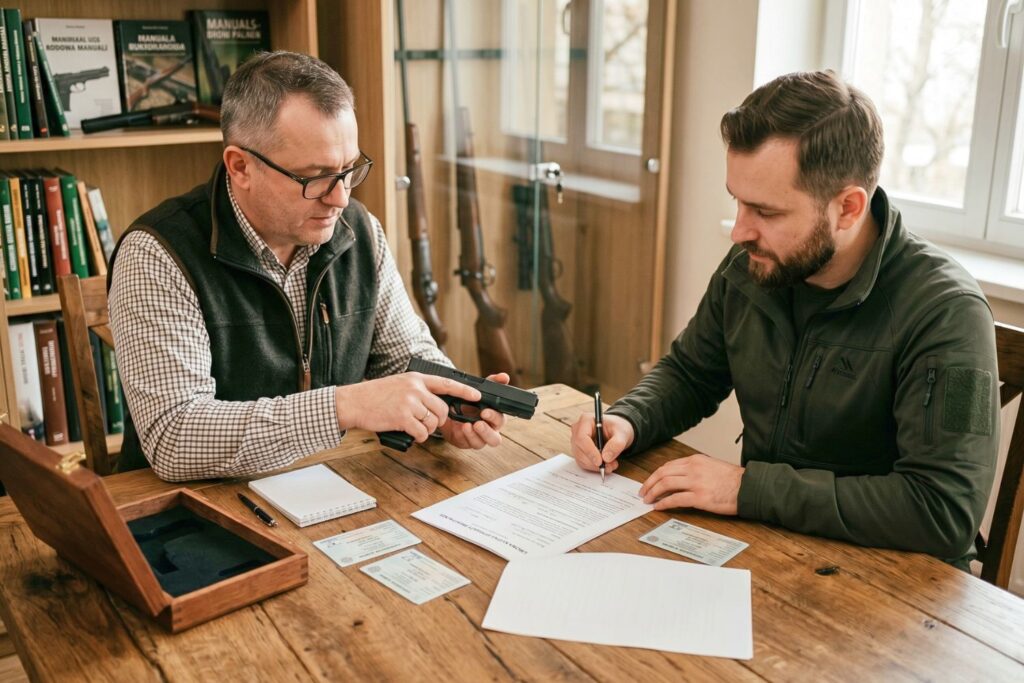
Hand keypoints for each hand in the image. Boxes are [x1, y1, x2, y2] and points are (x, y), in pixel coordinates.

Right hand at [334, 372, 483, 442]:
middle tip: (425, 422)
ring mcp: (409, 403)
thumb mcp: (399, 384)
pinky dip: (418, 436)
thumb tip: (435, 404)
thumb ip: (417, 390)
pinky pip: (422, 432)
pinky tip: (410, 433)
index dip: (464, 390)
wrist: (353, 402)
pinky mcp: (402, 417)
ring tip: (412, 426)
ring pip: (433, 423)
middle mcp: (415, 389)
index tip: (476, 395)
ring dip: (426, 429)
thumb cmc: (374, 395)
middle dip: (438, 420)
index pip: (446, 383)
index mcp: (416, 379)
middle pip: (442, 409)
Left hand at [438, 373, 507, 448]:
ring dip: (475, 435)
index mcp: (494, 418)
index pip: (501, 420)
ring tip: (467, 425)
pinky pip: (468, 443)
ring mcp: (478, 438)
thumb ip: (493, 382)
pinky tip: (460, 428)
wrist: (451, 408)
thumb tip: (505, 377)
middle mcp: (488, 430)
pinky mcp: (466, 442)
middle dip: (487, 431)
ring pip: (482, 444)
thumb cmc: (471, 400)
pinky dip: (464, 436)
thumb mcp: (480, 389)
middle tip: (478, 422)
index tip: (485, 411)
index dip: (495, 417)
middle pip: (495, 439)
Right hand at [570, 413, 633, 474]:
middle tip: (610, 466)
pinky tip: (606, 465)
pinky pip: (583, 463)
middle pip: (579, 450)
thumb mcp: (622, 433)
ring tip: (611, 465)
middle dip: (594, 462)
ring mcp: (576, 441)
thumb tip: (606, 457)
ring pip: (581, 459)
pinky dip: (594, 467)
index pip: (582, 438)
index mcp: (586, 420)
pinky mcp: (579, 451)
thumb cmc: (617, 428)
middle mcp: (578, 430)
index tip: (600, 462)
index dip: (590, 451)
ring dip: (595, 466)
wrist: (617, 431)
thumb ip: (616, 444)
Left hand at [638, 454, 743, 514]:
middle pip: (663, 473)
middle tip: (643, 492)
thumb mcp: (712, 466)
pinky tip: (658, 507)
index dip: (656, 475)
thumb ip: (696, 469)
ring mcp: (696, 483)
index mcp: (696, 460)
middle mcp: (693, 469)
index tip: (650, 482)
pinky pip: (675, 499)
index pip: (669, 466)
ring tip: (648, 500)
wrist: (749, 487)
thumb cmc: (734, 480)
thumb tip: (680, 478)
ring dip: (653, 493)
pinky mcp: (700, 497)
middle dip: (649, 483)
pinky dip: (663, 503)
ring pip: (665, 484)